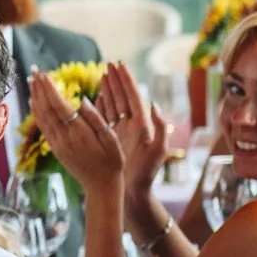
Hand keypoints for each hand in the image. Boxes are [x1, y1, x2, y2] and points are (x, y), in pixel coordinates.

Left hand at [27, 65, 127, 200]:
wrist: (101, 187)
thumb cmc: (112, 162)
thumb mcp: (111, 140)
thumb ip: (96, 119)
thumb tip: (83, 99)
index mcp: (79, 134)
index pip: (59, 106)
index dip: (49, 89)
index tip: (44, 74)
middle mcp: (64, 139)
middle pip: (46, 109)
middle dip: (39, 89)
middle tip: (34, 71)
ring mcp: (57, 145)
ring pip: (41, 118)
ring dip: (35, 98)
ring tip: (32, 82)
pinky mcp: (56, 149)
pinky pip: (43, 127)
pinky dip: (37, 112)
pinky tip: (36, 103)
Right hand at [88, 59, 168, 218]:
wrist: (134, 192)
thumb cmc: (146, 174)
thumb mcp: (158, 151)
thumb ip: (161, 128)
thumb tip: (154, 105)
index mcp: (143, 124)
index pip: (133, 96)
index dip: (126, 80)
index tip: (119, 65)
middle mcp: (132, 125)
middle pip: (123, 97)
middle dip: (116, 80)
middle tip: (109, 64)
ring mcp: (121, 131)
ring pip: (113, 105)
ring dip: (108, 89)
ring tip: (102, 74)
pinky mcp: (112, 139)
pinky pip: (105, 117)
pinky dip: (101, 105)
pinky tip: (96, 96)